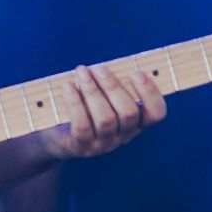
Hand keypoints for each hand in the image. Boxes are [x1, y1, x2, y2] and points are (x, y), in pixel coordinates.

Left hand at [40, 65, 165, 161]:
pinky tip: (67, 86)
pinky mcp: (82, 147)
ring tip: (81, 72)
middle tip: (98, 68)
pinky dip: (75, 103)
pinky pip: (82, 125)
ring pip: (106, 118)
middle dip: (113, 86)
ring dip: (93, 91)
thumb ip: (110, 83)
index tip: (136, 72)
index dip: (150, 93)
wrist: (55, 138)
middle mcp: (123, 136)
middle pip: (128, 113)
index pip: (156, 113)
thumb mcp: (101, 96)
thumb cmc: (82, 108)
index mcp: (135, 123)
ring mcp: (103, 145)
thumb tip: (110, 63)